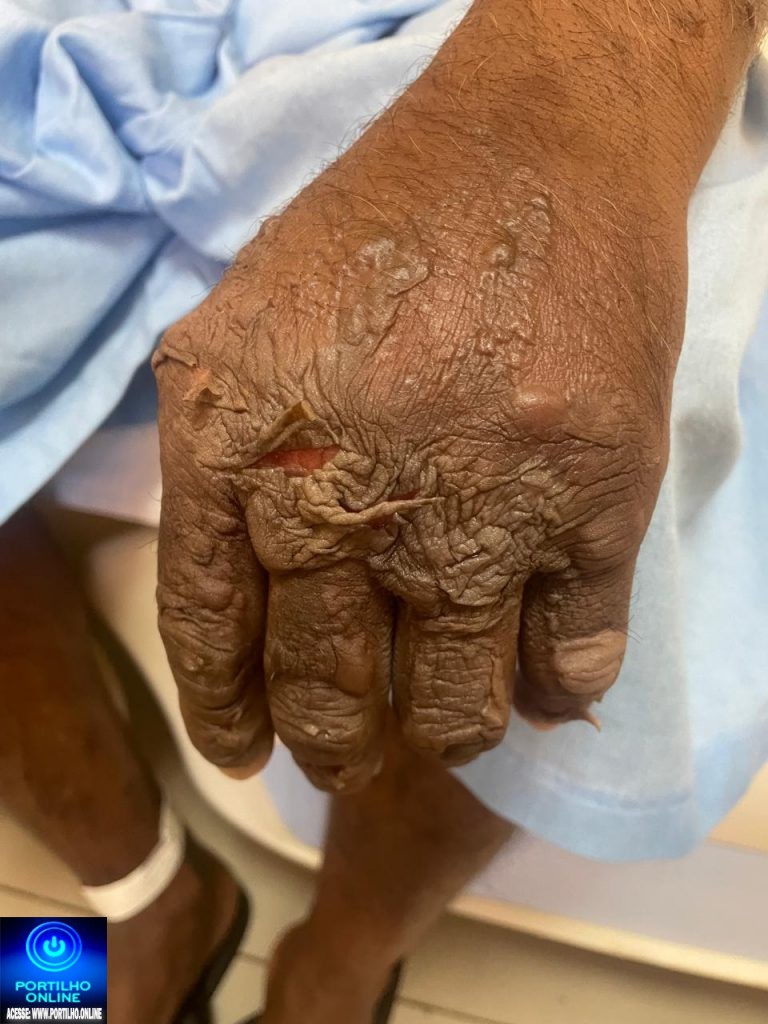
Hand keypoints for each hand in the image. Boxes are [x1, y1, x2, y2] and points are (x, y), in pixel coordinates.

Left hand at [153, 0, 759, 790]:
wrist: (538, 147)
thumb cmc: (385, 231)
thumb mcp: (248, 330)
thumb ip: (225, 465)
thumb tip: (245, 615)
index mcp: (238, 441)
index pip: (210, 631)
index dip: (229, 709)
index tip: (246, 751)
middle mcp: (347, 492)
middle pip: (327, 689)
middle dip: (337, 744)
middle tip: (348, 752)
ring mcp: (482, 508)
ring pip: (455, 705)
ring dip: (447, 731)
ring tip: (449, 723)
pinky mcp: (599, 505)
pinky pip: (574, 661)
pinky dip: (556, 689)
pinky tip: (547, 680)